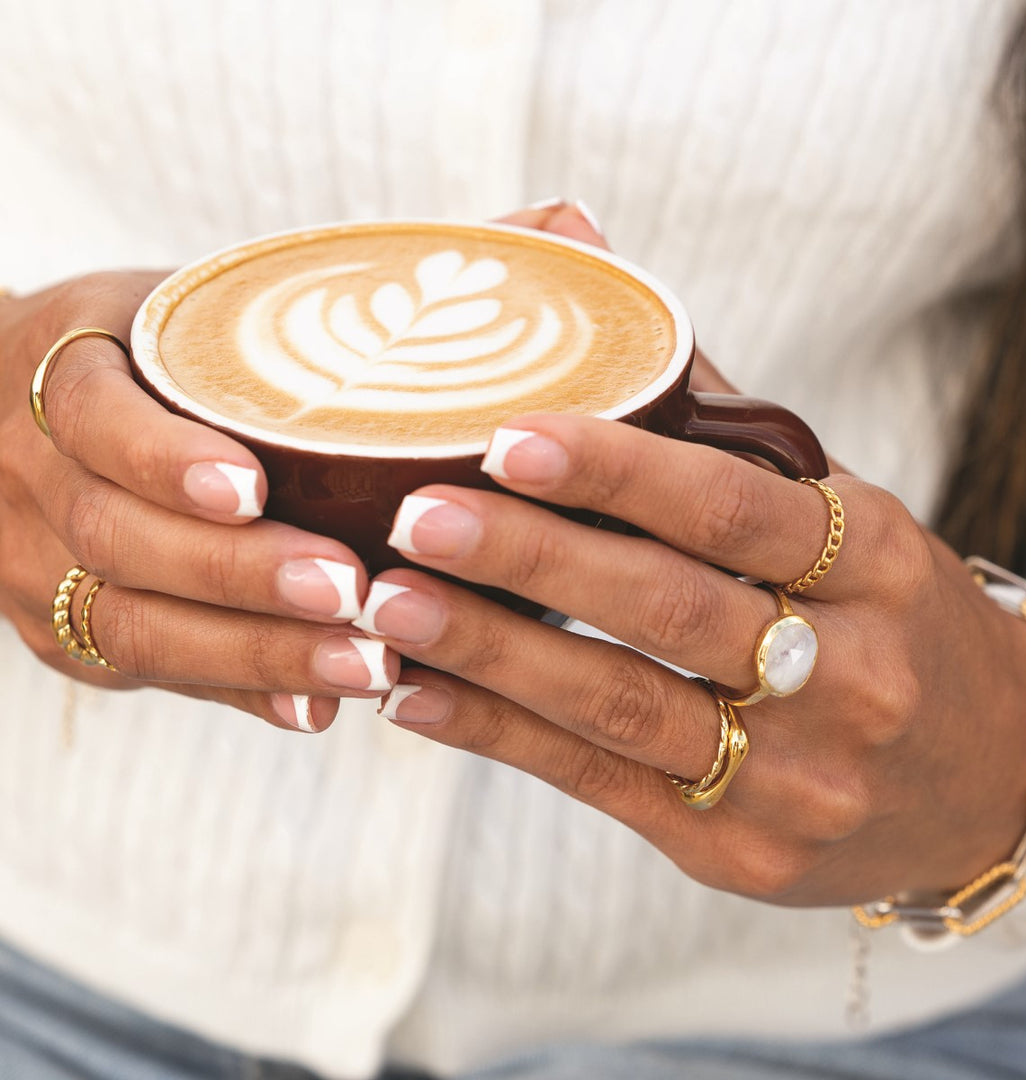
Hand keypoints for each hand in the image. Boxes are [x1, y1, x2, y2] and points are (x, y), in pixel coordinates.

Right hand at [0, 273, 398, 731]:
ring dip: (256, 653)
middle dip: (239, 576)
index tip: (253, 486)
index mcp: (63, 371)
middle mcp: (34, 478)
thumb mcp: (204, 304)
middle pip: (119, 540)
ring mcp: (39, 566)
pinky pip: (150, 674)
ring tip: (363, 663)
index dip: (165, 457)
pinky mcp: (69, 633)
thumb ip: (352, 285)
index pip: (95, 417)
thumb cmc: (155, 354)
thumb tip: (555, 225)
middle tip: (350, 591)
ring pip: (134, 627)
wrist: (34, 421)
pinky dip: (238, 691)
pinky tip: (314, 705)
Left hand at [351, 206, 1025, 905]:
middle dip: (531, 560)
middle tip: (414, 517)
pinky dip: (502, 736)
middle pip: (669, 610)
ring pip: (622, 706)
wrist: (984, 778)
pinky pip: (602, 785)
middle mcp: (850, 675)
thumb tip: (590, 260)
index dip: (621, 472)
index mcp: (878, 566)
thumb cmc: (887, 620)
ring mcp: (798, 777)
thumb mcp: (843, 517)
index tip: (510, 438)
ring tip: (392, 607)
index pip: (737, 509)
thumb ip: (719, 419)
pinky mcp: (741, 849)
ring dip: (493, 654)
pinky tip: (420, 697)